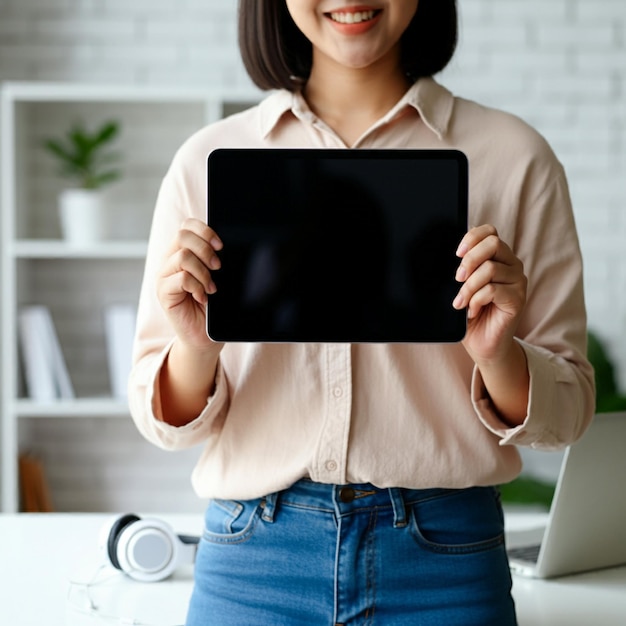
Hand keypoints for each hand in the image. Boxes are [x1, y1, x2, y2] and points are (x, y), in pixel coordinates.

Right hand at [156, 218, 222, 349]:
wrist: (206, 336)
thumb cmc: (215, 306)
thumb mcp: (219, 278)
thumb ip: (216, 259)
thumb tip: (224, 244)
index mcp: (182, 252)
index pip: (187, 226)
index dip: (205, 231)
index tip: (221, 246)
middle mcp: (170, 261)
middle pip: (183, 235)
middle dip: (205, 249)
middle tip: (218, 267)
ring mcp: (164, 276)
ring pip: (182, 256)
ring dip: (203, 272)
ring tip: (212, 288)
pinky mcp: (163, 293)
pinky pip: (181, 278)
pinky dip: (197, 286)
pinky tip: (203, 297)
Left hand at [453, 224, 526, 364]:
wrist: (483, 343)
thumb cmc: (470, 313)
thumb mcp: (462, 287)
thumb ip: (462, 269)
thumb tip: (451, 257)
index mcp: (497, 257)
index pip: (490, 231)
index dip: (472, 237)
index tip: (457, 254)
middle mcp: (511, 265)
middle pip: (493, 243)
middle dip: (469, 260)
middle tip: (457, 279)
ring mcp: (518, 281)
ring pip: (490, 268)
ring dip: (468, 286)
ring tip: (461, 302)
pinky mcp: (518, 298)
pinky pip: (492, 290)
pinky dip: (476, 300)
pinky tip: (472, 311)